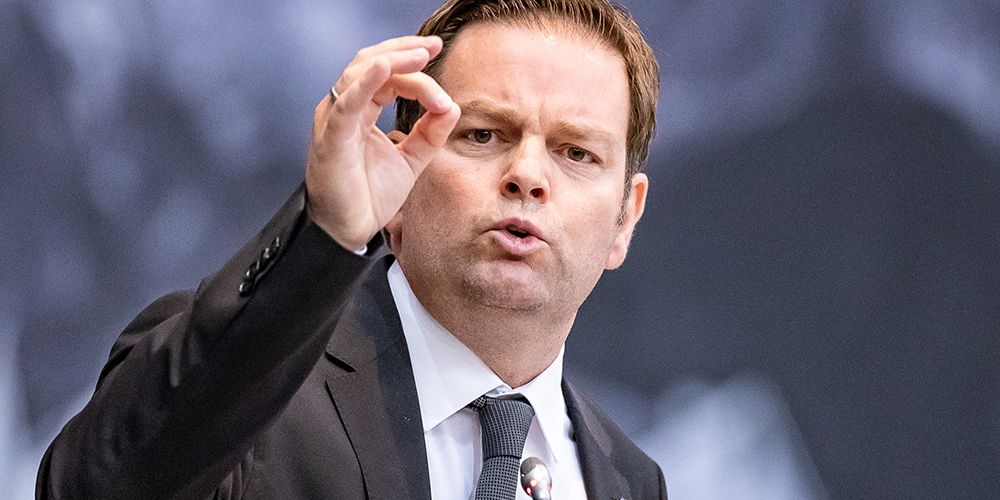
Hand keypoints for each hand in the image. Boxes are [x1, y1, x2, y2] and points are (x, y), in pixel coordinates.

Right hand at [305, 36, 460, 250]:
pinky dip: (364, 83)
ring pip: (358, 75)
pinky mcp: (331, 140)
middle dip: (402, 50)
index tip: (438, 53)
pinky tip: (384, 69)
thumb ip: (430, 133)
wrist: (348, 231)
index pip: (385, 74)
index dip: (410, 61)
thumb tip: (452, 107)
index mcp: (360, 111)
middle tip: (432, 46)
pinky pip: (346, 105)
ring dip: (392, 62)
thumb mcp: (411, 159)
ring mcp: (334, 122)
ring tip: (420, 56)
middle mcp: (343, 110)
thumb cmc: (369, 195)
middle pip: (369, 64)